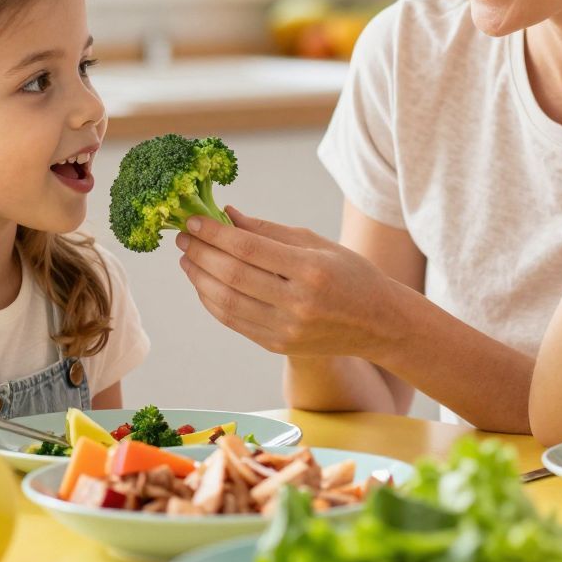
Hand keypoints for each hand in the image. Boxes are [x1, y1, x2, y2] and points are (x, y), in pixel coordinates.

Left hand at [177, 207, 402, 358]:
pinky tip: (203, 283)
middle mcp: (297, 303)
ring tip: (187, 258)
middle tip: (183, 237)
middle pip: (232, 275)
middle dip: (200, 253)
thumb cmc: (350, 275)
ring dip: (199, 278)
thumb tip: (227, 215)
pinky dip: (212, 300)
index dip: (214, 234)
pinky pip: (233, 322)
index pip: (248, 249)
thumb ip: (269, 231)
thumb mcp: (317, 243)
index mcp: (311, 270)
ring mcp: (286, 329)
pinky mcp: (277, 345)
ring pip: (226, 302)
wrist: (378, 324)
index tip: (194, 220)